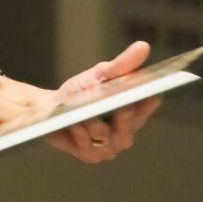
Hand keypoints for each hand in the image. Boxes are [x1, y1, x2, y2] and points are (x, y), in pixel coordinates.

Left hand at [46, 40, 160, 163]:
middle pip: (131, 125)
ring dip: (95, 123)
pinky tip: (74, 124)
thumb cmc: (81, 91)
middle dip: (125, 115)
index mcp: (133, 110)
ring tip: (85, 113)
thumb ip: (122, 65)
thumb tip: (143, 46)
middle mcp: (125, 131)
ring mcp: (109, 146)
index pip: (149, 103)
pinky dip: (80, 134)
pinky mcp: (90, 156)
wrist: (52, 110)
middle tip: (121, 104)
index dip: (150, 98)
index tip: (150, 90)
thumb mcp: (101, 74)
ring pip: (108, 136)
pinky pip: (89, 147)